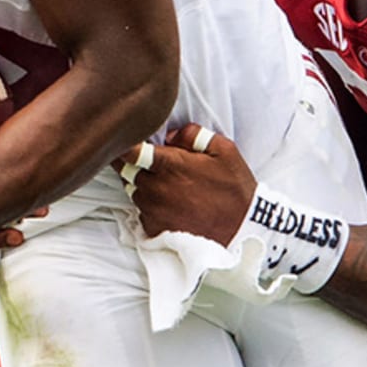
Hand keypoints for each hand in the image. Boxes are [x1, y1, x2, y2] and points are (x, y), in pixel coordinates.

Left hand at [114, 123, 255, 244]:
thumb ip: (194, 135)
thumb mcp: (224, 151)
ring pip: (132, 189)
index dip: (124, 144)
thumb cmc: (234, 190)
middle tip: (148, 161)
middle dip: (132, 163)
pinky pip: (140, 210)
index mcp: (171, 165)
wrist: (242, 231)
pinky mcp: (154, 228)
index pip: (131, 151)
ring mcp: (153, 210)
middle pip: (126, 170)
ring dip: (141, 183)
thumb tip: (170, 135)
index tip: (125, 141)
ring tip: (165, 184)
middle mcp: (157, 188)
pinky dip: (149, 204)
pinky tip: (169, 203)